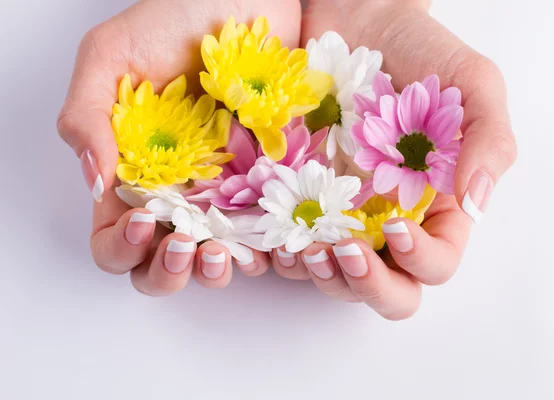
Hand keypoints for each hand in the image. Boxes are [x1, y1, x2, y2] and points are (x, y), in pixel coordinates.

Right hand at [57, 0, 301, 294]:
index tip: (145, 220)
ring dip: (213, 270)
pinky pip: (264, 234)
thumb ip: (86, 117)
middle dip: (167, 270)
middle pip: (160, 261)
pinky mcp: (268, 182)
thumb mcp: (110, 57)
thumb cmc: (174, 19)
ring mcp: (225, 192)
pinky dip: (262, 250)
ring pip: (212, 258)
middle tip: (185, 248)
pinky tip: (262, 245)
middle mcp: (178, 191)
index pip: (114, 234)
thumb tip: (96, 184)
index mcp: (133, 172)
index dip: (122, 245)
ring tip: (224, 253)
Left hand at [270, 0, 516, 319]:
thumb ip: (488, 139)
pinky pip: (289, 245)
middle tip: (344, 252)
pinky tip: (273, 234)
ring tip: (304, 246)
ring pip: (335, 278)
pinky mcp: (298, 199)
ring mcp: (340, 214)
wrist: (355, 19)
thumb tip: (477, 200)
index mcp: (435, 208)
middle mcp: (387, 221)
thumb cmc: (418, 49)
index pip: (436, 264)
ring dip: (320, 274)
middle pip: (388, 290)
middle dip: (366, 284)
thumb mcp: (472, 84)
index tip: (395, 227)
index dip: (420, 262)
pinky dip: (281, 252)